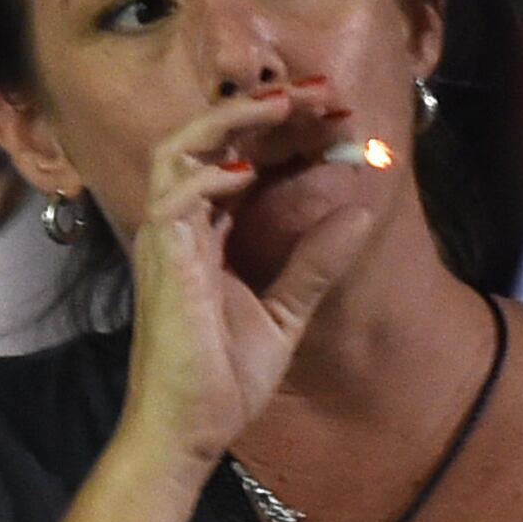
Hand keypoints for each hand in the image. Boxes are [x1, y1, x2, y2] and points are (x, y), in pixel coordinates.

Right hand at [114, 88, 383, 468]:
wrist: (188, 429)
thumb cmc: (222, 380)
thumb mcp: (286, 313)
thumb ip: (316, 262)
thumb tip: (359, 211)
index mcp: (205, 236)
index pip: (236, 160)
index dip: (280, 131)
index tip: (331, 113)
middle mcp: (180, 227)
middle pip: (206, 140)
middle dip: (259, 107)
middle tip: (317, 91)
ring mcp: (166, 240)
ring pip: (179, 149)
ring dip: (232, 120)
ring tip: (285, 105)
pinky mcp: (163, 259)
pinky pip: (178, 194)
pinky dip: (214, 172)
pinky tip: (253, 166)